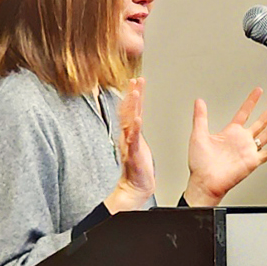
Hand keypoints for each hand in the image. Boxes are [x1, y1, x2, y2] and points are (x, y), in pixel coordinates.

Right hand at [105, 78, 154, 212]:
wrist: (136, 185)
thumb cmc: (138, 166)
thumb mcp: (138, 142)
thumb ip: (136, 129)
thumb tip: (137, 117)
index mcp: (131, 132)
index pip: (132, 109)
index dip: (134, 94)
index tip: (136, 80)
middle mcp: (128, 135)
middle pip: (129, 111)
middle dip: (132, 94)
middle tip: (135, 80)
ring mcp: (129, 143)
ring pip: (129, 121)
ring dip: (132, 107)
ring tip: (135, 93)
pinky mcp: (133, 153)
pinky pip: (133, 139)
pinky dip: (135, 129)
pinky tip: (137, 120)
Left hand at [184, 88, 266, 206]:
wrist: (205, 182)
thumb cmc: (201, 164)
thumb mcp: (198, 135)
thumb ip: (200, 117)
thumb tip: (199, 102)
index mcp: (230, 133)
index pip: (244, 113)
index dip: (252, 101)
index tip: (258, 92)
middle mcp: (241, 141)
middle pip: (261, 122)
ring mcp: (248, 151)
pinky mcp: (252, 161)